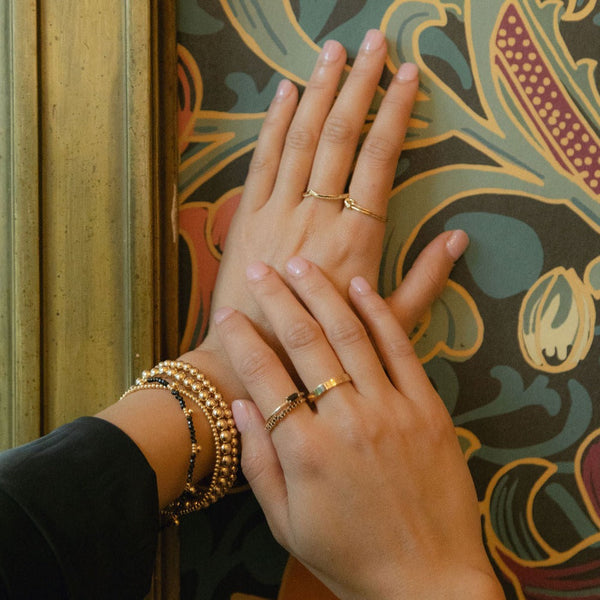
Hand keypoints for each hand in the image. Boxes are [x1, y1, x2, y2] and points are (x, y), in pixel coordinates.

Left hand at [188, 29, 466, 398]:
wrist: (253, 358)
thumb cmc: (324, 345)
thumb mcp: (389, 324)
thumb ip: (426, 280)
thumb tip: (458, 238)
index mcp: (356, 238)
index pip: (379, 158)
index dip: (395, 113)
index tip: (409, 76)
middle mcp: (317, 216)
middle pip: (340, 136)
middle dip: (360, 84)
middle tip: (375, 43)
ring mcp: (277, 211)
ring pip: (301, 138)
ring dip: (319, 90)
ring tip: (334, 51)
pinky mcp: (246, 216)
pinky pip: (262, 159)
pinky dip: (273, 123)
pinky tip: (285, 91)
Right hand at [214, 259, 503, 599]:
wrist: (429, 583)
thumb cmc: (352, 558)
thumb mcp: (287, 524)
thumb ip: (259, 462)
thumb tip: (240, 404)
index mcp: (305, 453)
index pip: (262, 376)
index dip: (241, 339)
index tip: (227, 314)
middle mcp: (346, 422)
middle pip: (304, 342)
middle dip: (277, 299)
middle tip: (260, 270)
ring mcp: (391, 411)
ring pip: (349, 335)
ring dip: (321, 293)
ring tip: (300, 264)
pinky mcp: (427, 409)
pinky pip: (399, 349)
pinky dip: (377, 314)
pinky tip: (357, 287)